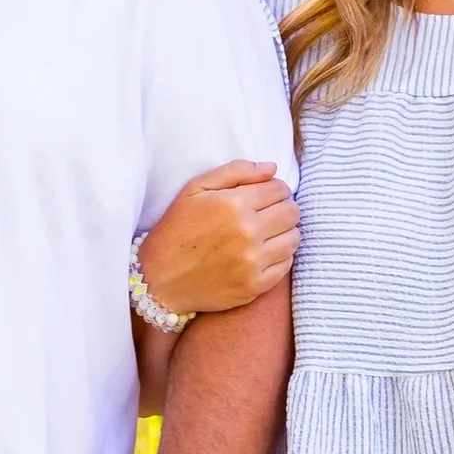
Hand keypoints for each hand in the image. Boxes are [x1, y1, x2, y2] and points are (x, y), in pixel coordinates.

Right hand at [139, 161, 297, 316]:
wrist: (159, 280)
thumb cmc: (177, 229)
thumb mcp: (195, 189)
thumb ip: (236, 171)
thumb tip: (273, 168)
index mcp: (234, 204)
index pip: (280, 189)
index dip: (274, 189)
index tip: (262, 196)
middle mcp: (248, 232)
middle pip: (292, 212)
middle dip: (282, 208)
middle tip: (265, 214)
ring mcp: (253, 261)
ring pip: (294, 238)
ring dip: (284, 232)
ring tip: (264, 234)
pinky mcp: (255, 285)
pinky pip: (286, 264)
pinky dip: (279, 256)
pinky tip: (260, 254)